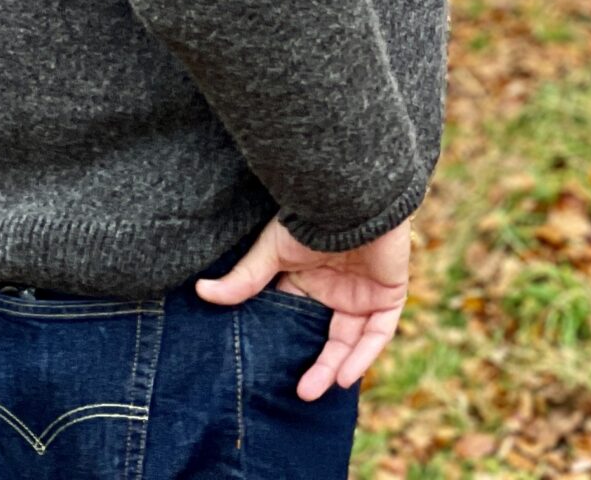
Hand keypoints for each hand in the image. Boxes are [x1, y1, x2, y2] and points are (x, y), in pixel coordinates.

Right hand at [196, 217, 410, 400]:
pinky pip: (379, 332)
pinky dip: (365, 354)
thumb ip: (244, 278)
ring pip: (352, 340)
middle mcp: (336, 289)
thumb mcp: (271, 251)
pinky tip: (346, 376)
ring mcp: (363, 292)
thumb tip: (202, 292)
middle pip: (327, 338)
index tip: (269, 370)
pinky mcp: (389, 293)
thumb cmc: (310, 218)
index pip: (298, 322)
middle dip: (316, 368)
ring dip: (337, 368)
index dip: (287, 346)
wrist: (352, 198)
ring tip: (313, 390)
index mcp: (308, 280)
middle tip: (299, 393)